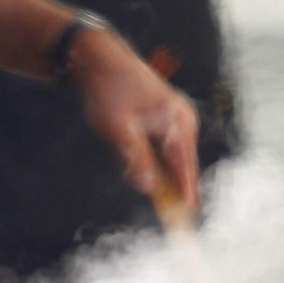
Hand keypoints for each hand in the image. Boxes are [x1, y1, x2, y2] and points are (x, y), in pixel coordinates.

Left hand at [68, 27, 200, 210]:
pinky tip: (140, 167)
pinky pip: (165, 151)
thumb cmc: (107, 90)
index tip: (185, 224)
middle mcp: (183, 120)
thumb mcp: (117, 129)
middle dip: (171, 191)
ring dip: (160, 177)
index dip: (185, 200)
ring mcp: (176, 119)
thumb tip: (149, 188)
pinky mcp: (165, 119)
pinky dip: (156, 165)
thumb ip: (135, 159)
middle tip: (169, 221)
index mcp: (178, 122)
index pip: (186, 170)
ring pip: (172, 161)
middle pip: (181, 168)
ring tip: (148, 186)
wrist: (98, 58)